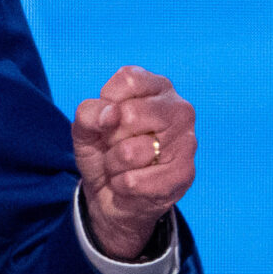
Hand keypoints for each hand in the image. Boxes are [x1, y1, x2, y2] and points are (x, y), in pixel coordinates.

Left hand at [71, 65, 194, 260]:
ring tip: (122, 164)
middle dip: (110, 136)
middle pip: (130, 114)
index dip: (107, 101)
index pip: (129, 79)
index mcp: (157, 87)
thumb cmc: (102, 149)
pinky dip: (121, 184)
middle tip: (115, 144)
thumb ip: (90, 112)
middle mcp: (179, 109)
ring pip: (130, 152)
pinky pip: (133, 181)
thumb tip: (111, 114)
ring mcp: (186, 143)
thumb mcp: (85, 126)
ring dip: (114, 163)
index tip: (108, 117)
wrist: (110, 194)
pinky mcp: (184, 176)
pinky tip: (130, 183)